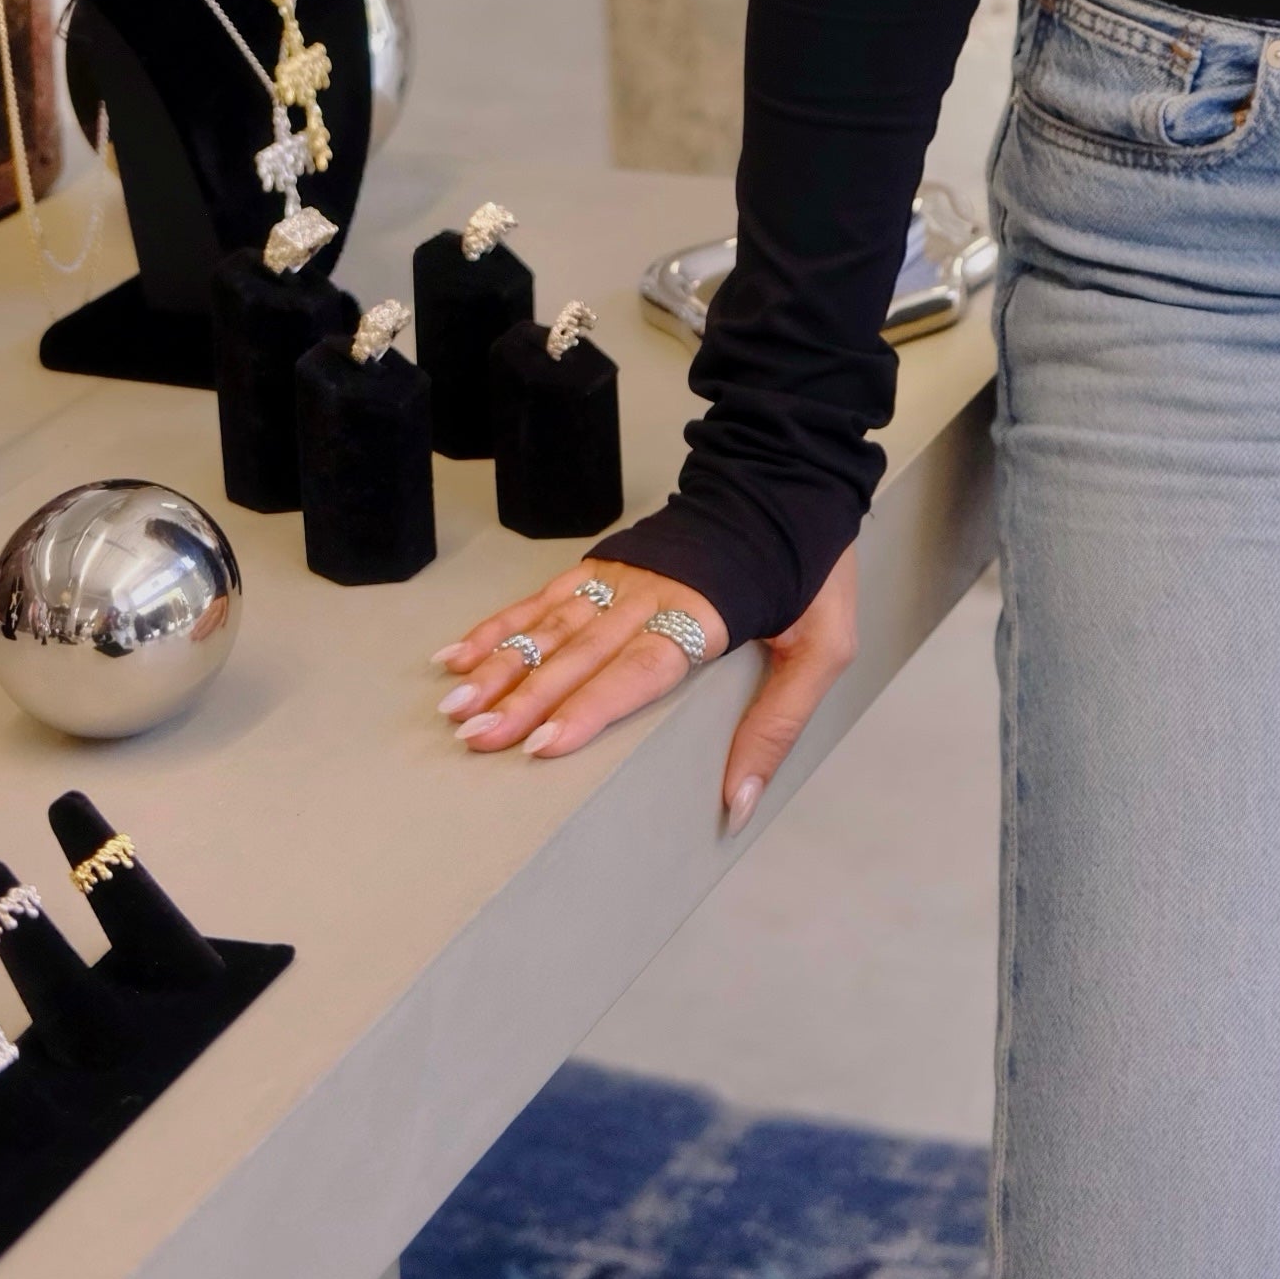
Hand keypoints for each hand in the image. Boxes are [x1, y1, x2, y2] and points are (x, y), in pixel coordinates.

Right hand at [436, 549, 860, 829]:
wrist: (791, 475)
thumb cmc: (812, 570)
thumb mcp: (824, 646)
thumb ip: (778, 724)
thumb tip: (737, 803)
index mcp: (705, 614)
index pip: (637, 669)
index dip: (589, 707)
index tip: (543, 743)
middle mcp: (653, 592)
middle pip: (579, 653)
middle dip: (523, 698)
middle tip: (476, 740)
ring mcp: (624, 574)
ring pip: (550, 626)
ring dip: (499, 666)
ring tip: (455, 707)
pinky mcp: (607, 563)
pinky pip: (545, 597)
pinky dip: (500, 625)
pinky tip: (459, 653)